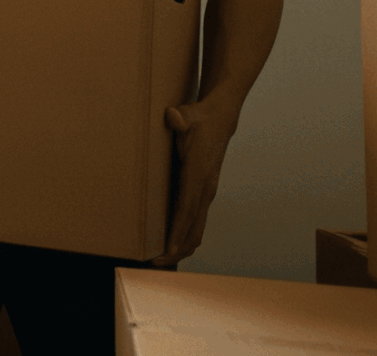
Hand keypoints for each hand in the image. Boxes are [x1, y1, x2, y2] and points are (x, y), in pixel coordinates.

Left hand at [158, 96, 239, 264]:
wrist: (220, 119)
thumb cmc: (200, 119)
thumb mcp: (188, 114)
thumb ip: (180, 117)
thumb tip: (173, 116)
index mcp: (199, 175)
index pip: (187, 209)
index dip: (178, 231)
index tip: (168, 250)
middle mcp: (205, 189)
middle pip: (194, 228)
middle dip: (177, 249)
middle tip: (156, 263)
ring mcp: (206, 194)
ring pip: (197, 230)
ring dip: (182, 247)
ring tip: (161, 259)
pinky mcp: (203, 194)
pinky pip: (195, 222)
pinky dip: (185, 236)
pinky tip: (172, 243)